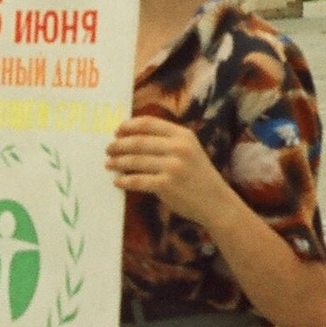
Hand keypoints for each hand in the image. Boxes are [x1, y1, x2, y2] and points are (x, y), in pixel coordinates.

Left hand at [108, 116, 232, 224]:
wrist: (217, 203)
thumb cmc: (198, 176)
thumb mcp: (190, 150)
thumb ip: (166, 141)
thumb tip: (129, 136)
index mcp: (183, 135)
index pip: (148, 123)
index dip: (128, 126)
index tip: (116, 131)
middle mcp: (179, 148)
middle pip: (138, 141)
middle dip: (118, 145)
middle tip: (108, 149)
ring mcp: (173, 167)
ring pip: (134, 161)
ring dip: (117, 162)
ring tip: (108, 164)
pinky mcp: (166, 185)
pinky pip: (137, 180)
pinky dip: (124, 181)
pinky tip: (117, 182)